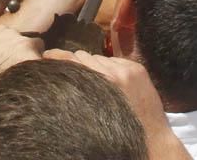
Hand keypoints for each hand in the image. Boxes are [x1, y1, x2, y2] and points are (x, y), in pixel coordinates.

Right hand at [43, 50, 173, 143]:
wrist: (151, 139)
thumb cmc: (118, 133)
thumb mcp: (91, 113)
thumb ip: (81, 91)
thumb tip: (66, 76)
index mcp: (96, 85)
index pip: (72, 61)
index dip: (56, 57)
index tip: (46, 56)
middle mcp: (111, 73)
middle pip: (83, 55)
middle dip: (75, 62)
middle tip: (69, 70)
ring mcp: (126, 69)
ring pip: (99, 57)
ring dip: (94, 65)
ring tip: (93, 77)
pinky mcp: (136, 68)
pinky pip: (115, 60)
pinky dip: (110, 67)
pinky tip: (111, 80)